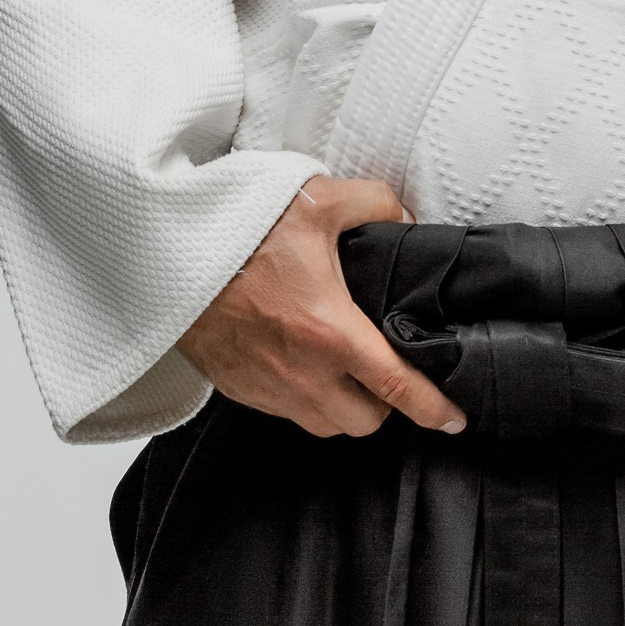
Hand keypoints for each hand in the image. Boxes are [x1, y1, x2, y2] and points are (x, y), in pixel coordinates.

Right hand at [178, 178, 465, 439]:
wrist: (168, 253)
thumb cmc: (239, 229)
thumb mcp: (318, 198)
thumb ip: (376, 203)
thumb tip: (405, 218)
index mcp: (330, 332)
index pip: (396, 387)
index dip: (434, 409)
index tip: (456, 420)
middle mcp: (302, 373)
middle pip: (365, 422)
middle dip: (385, 404)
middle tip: (388, 371)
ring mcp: (267, 388)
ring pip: (325, 426)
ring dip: (344, 407)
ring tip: (348, 372)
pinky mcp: (239, 390)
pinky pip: (286, 413)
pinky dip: (305, 400)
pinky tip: (305, 366)